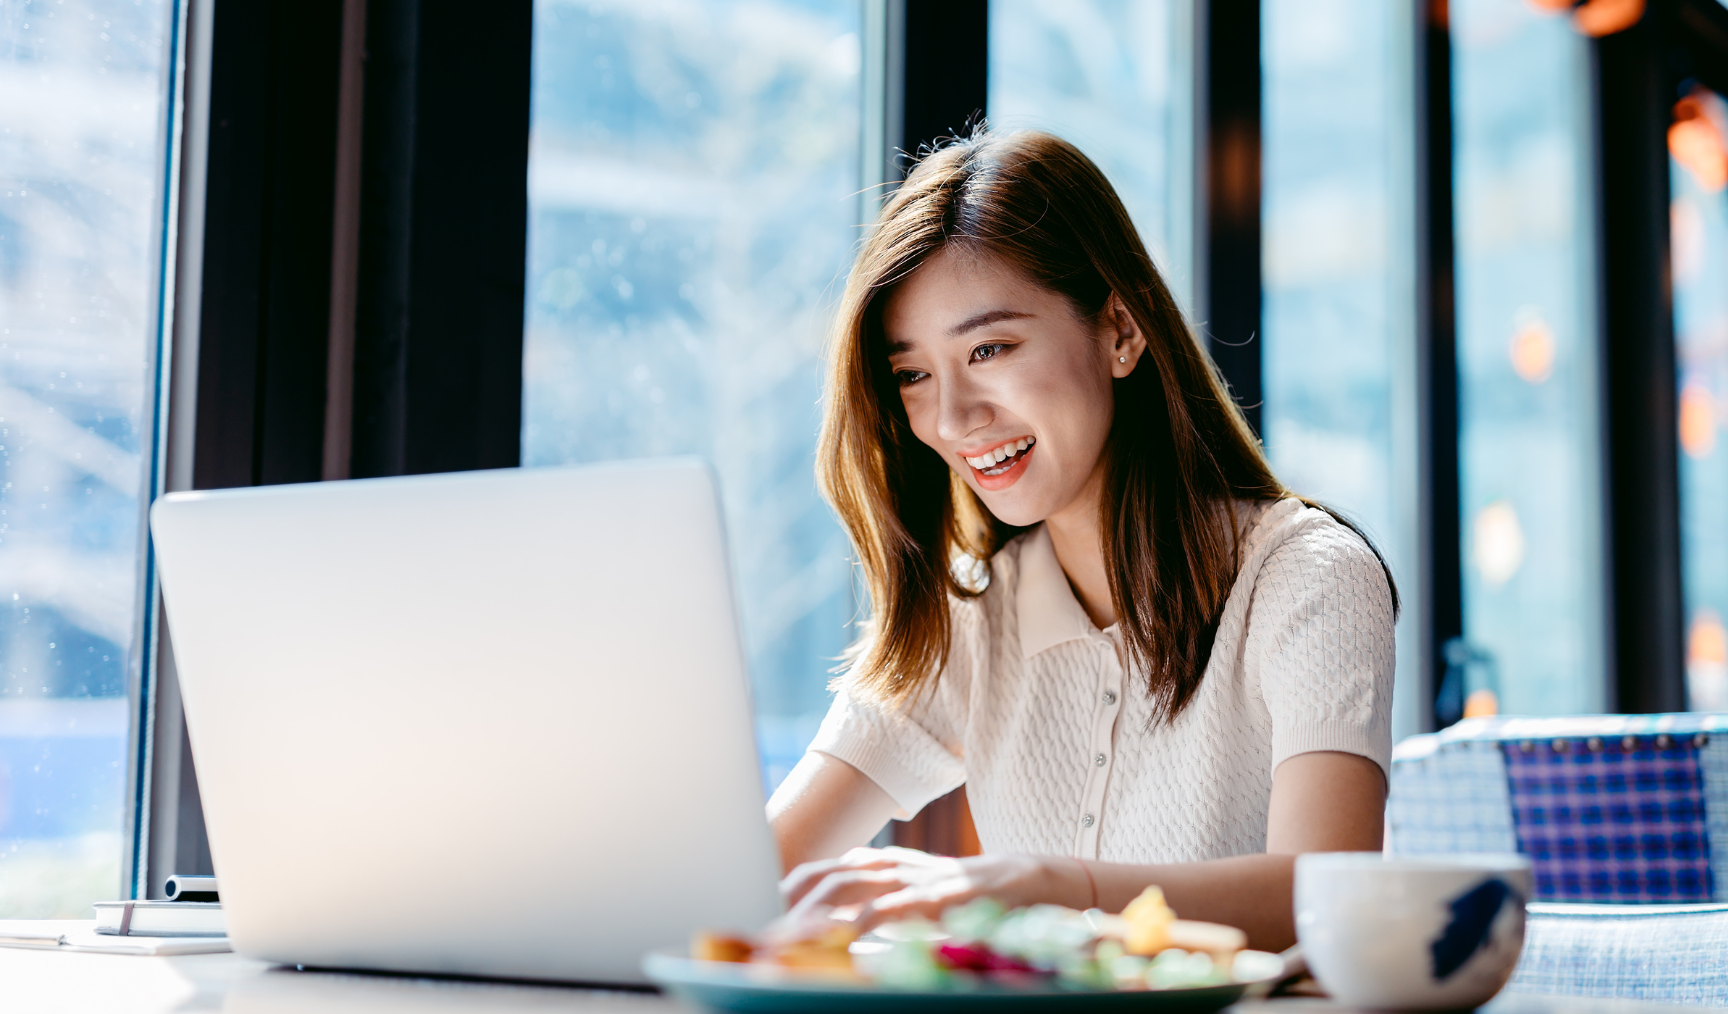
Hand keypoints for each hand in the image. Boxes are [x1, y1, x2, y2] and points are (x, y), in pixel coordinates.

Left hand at [778, 846, 1086, 932]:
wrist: (1039, 880)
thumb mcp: (921, 901)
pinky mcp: (952, 892)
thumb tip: (839, 932)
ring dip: (821, 911)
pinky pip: (907, 901)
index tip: (759, 912)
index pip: (826, 872)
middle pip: (831, 876)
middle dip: (793, 900)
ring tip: (791, 935)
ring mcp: (925, 877)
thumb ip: (883, 907)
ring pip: (859, 885)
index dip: (791, 889)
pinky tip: (853, 930)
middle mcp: (900, 867)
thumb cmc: (976, 900)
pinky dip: (877, 915)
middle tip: (763, 930)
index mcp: (890, 868)